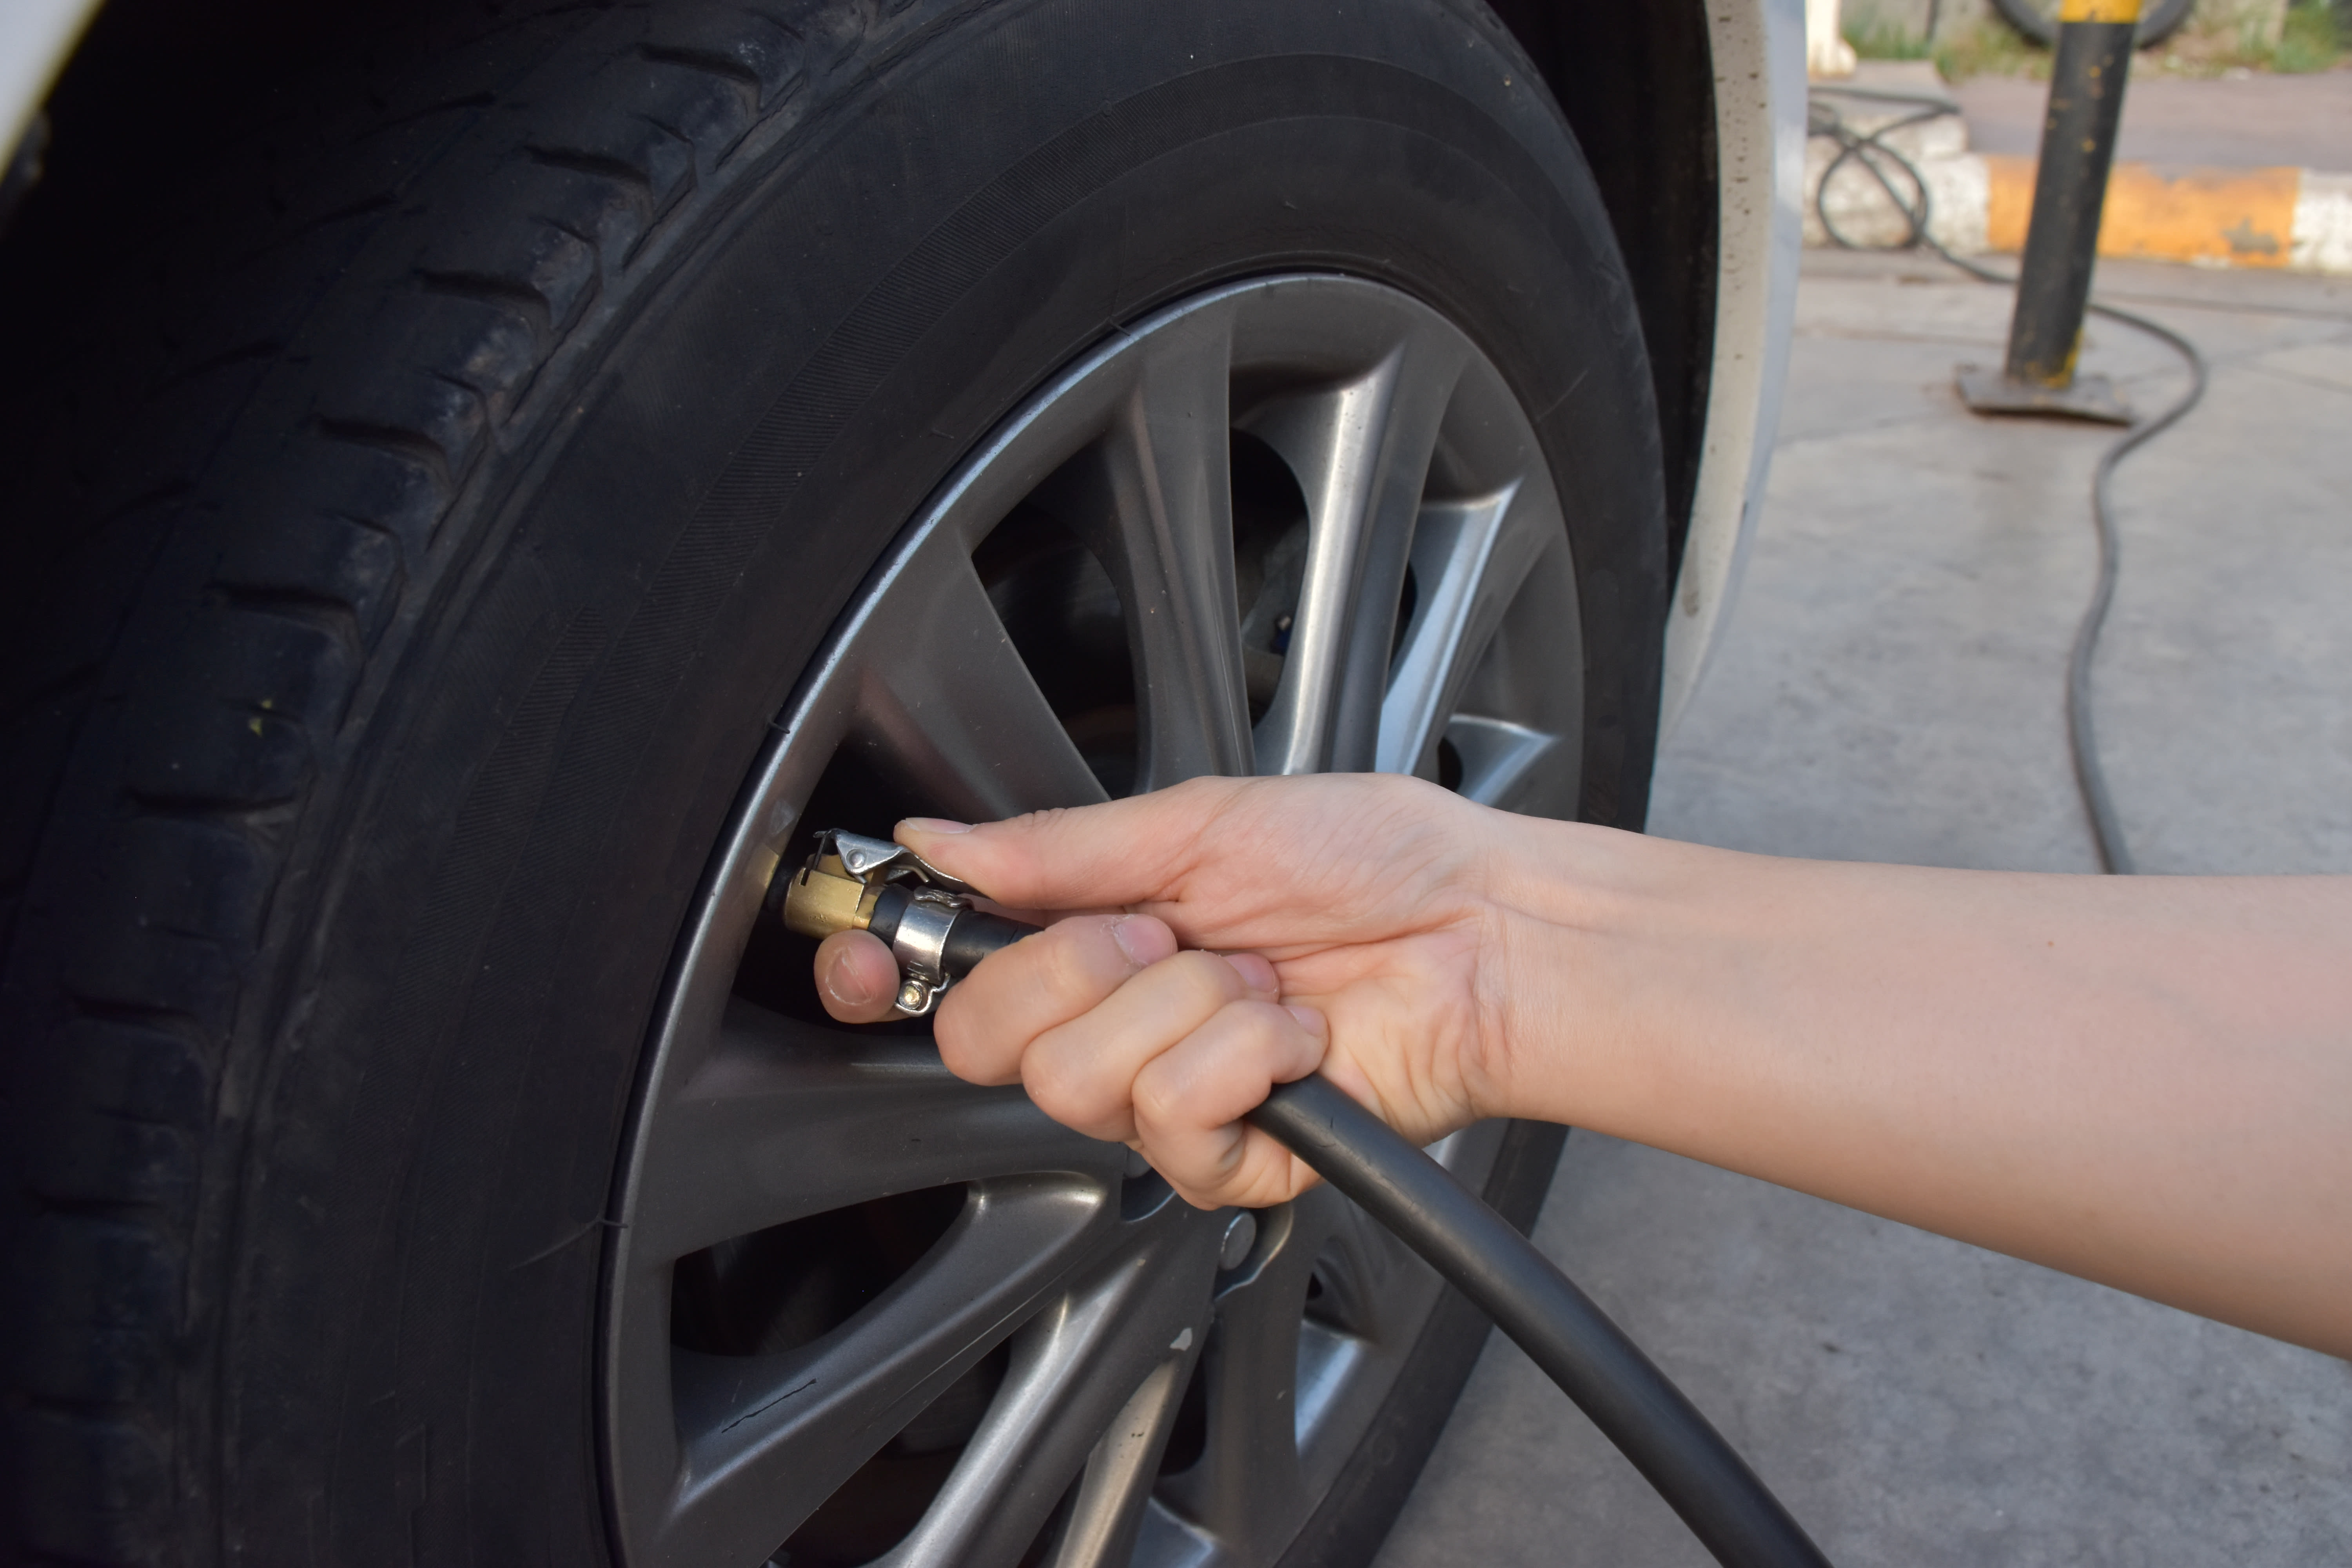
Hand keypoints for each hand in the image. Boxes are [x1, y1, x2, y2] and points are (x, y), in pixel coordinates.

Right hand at [813, 774, 1515, 1208]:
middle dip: (1077, 970)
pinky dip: (1245, 1060)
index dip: (887, 972)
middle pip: (989, 1042)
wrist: (1484, 930)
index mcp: (1095, 931)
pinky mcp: (1230, 1157)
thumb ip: (1061, 847)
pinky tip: (1295, 1037)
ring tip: (1260, 981)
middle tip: (1167, 934)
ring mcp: (1171, 1095)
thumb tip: (943, 842)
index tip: (866, 954)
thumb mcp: (1205, 821)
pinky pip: (1174, 1124)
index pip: (950, 977)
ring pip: (1080, 1082)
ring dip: (1189, 1009)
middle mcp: (1118, 1019)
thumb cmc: (1374, 859)